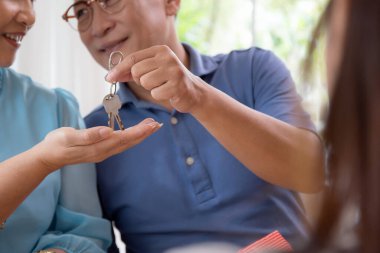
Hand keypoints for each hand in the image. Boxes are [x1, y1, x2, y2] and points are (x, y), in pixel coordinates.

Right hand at [33, 118, 160, 172]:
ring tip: (151, 127)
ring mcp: (103, 152)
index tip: (151, 125)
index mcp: (98, 147)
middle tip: (157, 124)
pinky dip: (131, 137)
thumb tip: (108, 131)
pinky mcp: (100, 150)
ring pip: (126, 143)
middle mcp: (104, 152)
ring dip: (140, 135)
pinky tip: (135, 133)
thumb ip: (88, 135)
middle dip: (144, 133)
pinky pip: (120, 144)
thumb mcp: (69, 137)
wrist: (48, 157)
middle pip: (129, 142)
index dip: (138, 132)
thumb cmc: (57, 144)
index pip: (123, 138)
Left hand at [106, 45, 205, 112]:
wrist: (192, 91)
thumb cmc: (168, 80)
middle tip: (153, 81)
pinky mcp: (178, 85)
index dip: (119, 69)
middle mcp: (167, 57)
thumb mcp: (151, 70)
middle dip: (140, 80)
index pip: (133, 58)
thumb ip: (131, 71)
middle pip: (136, 71)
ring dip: (150, 88)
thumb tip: (110, 76)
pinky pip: (155, 93)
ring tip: (162, 86)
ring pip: (145, 82)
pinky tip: (168, 92)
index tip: (108, 78)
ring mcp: (174, 70)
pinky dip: (159, 96)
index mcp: (160, 50)